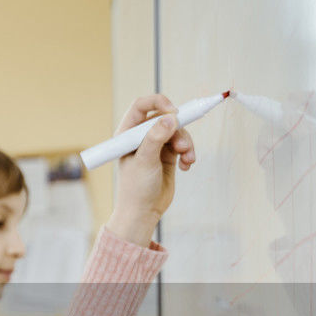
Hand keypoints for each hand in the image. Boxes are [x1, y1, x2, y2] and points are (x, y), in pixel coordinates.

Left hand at [107, 94, 196, 245]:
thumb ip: (156, 138)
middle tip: (183, 145)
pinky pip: (183, 144)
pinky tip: (186, 166)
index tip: (174, 112)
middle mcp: (141, 136)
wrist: (144, 212)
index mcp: (127, 133)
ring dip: (186, 143)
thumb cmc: (136, 188)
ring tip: (187, 159)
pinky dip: (188, 152)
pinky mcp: (168, 155)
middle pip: (165, 117)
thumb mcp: (145, 161)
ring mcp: (156, 145)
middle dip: (178, 129)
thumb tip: (171, 117)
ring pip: (177, 131)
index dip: (159, 103)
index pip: (142, 106)